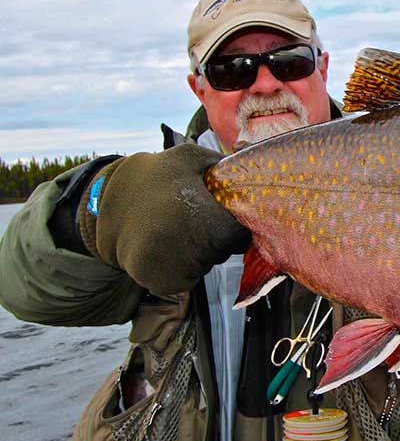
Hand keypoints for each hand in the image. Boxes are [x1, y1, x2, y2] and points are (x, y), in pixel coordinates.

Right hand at [78, 144, 251, 294]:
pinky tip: (167, 248)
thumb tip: (256, 168)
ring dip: (201, 252)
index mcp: (202, 215)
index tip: (221, 214)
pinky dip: (184, 268)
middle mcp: (190, 246)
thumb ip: (225, 165)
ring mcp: (174, 268)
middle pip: (225, 251)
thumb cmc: (156, 178)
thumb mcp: (188, 158)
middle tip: (195, 219)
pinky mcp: (161, 282)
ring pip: (207, 265)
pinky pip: (189, 279)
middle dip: (218, 237)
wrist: (103, 206)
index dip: (235, 224)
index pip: (240, 233)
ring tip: (176, 230)